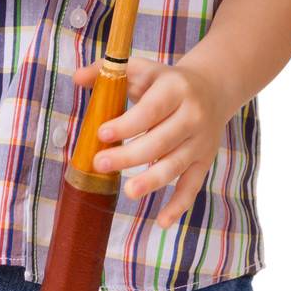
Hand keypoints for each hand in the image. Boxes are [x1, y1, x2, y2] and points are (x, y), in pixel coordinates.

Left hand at [72, 52, 234, 228]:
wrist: (213, 88)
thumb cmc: (165, 81)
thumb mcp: (141, 69)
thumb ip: (107, 70)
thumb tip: (76, 78)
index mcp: (175, 89)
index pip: (150, 110)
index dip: (127, 124)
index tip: (101, 133)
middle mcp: (192, 115)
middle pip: (160, 141)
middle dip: (129, 155)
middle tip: (100, 164)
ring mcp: (200, 141)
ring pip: (175, 165)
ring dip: (152, 181)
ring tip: (128, 191)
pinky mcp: (204, 160)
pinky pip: (192, 186)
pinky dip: (179, 205)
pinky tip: (161, 222)